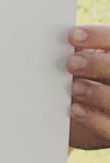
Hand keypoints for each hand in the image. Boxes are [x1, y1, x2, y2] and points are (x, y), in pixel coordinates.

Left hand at [67, 26, 109, 148]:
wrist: (92, 120)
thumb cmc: (87, 86)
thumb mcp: (86, 70)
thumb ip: (80, 58)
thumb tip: (58, 45)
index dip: (98, 37)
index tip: (73, 35)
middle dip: (97, 64)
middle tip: (71, 64)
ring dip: (95, 92)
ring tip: (74, 88)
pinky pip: (109, 126)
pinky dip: (92, 119)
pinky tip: (75, 110)